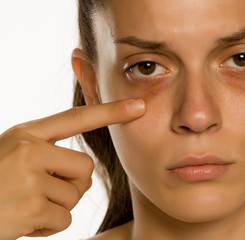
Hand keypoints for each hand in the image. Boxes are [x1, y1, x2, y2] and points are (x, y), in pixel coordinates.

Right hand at [0, 99, 145, 239]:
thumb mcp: (12, 156)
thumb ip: (47, 154)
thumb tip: (85, 174)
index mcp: (26, 134)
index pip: (77, 118)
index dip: (111, 111)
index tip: (140, 106)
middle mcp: (28, 149)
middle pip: (85, 169)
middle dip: (69, 187)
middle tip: (36, 193)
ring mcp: (28, 176)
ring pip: (75, 197)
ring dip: (55, 208)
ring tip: (23, 206)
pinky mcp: (29, 206)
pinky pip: (63, 220)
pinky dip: (47, 227)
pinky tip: (21, 222)